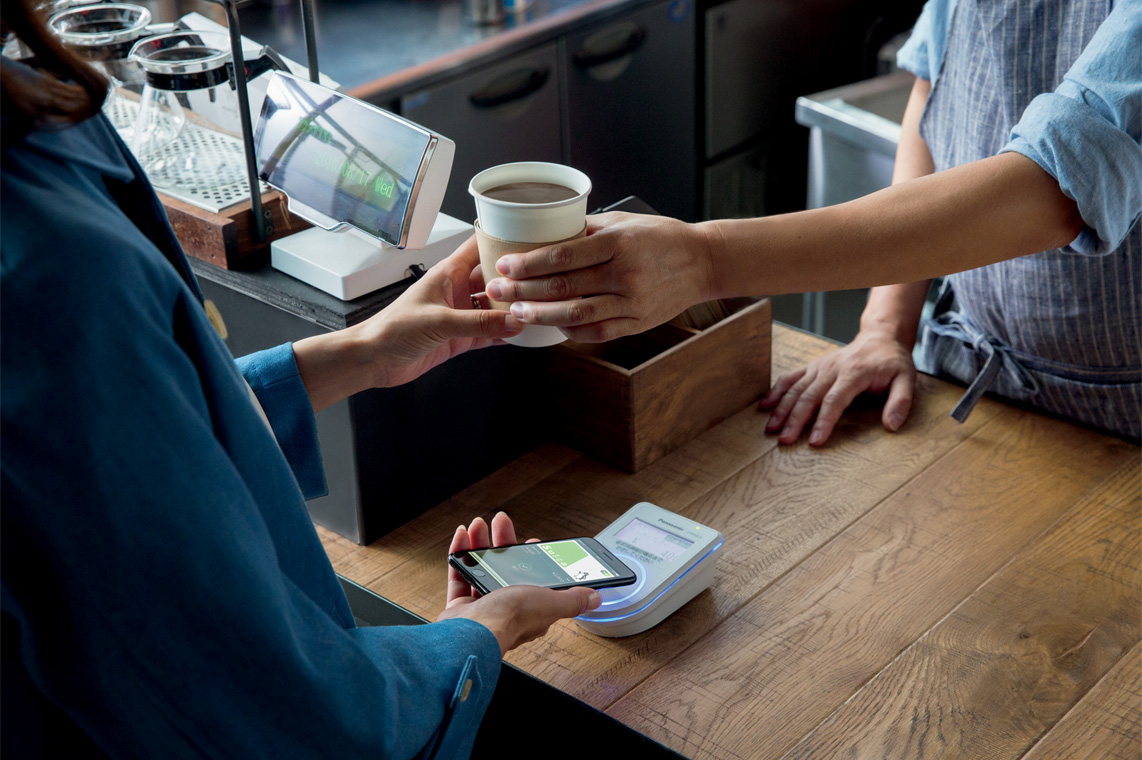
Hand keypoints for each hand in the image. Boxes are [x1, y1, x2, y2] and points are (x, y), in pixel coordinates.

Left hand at [357, 236, 523, 387]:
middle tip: (542, 280)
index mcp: (447, 274)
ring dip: (511, 310)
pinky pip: (487, 333)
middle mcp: (455, 291)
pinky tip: (519, 334)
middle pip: (492, 279)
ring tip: (536, 309)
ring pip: (493, 308)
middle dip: (514, 280)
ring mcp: (458, 315)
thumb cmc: (392, 329)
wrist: (373, 359)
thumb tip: (514, 322)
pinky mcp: (458, 338)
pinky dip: (502, 334)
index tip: (527, 238)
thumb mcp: (440, 322)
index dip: (501, 240)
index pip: (479, 247)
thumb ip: (479, 324)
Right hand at [436, 512, 600, 655]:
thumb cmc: (511, 620)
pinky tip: (462, 537)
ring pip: (482, 569)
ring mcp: (483, 607)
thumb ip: (572, 599)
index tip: (531, 540)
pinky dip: (460, 554)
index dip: (534, 559)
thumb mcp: (551, 602)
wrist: (472, 633)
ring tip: (479, 525)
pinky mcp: (461, 607)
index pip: (536, 579)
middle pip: (506, 568)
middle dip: (503, 542)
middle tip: (500, 523)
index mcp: (532, 608)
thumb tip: (595, 598)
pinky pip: (460, 575)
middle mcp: (507, 607)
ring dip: (481, 544)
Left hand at [482, 212, 715, 341]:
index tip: (505, 264)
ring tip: (516, 312)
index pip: (564, 255)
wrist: (703, 262)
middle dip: (524, 290)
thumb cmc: (661, 237)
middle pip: (564, 286)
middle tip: (497, 289)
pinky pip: (598, 331)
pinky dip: (572, 330)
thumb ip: (586, 230)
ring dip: (541, 315)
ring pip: (577, 314)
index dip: (530, 263)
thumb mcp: (624, 222)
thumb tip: (545, 231)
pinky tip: (552, 325)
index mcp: (618, 243)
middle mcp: (625, 274)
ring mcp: (632, 302)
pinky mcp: (639, 322)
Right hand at [760, 327, 916, 445]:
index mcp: (854, 373)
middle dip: (795, 419)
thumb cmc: (892, 362)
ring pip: (796, 388)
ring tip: (771, 428)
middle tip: (784, 440)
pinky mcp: (812, 367)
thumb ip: (900, 402)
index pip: (834, 400)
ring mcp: (819, 367)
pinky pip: (790, 378)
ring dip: (781, 409)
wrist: (880, 338)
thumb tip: (892, 426)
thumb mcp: (906, 379)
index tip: (814, 441)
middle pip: (809, 396)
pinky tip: (764, 406)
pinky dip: (776, 391)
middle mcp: (832, 369)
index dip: (823, 421)